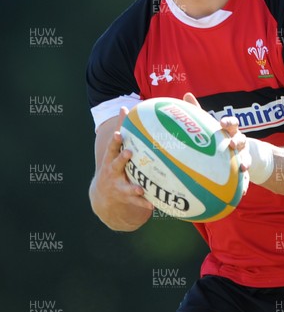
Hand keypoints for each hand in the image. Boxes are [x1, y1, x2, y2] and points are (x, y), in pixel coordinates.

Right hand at [90, 107, 153, 230]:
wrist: (103, 195)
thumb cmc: (113, 164)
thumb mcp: (114, 149)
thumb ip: (120, 130)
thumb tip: (124, 107)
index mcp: (111, 159)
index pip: (112, 148)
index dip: (114, 141)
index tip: (118, 134)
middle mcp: (112, 172)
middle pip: (116, 165)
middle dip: (121, 159)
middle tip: (129, 153)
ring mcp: (118, 186)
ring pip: (125, 186)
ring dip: (132, 187)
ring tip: (140, 187)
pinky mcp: (125, 198)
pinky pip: (136, 202)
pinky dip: (144, 203)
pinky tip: (153, 204)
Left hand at [183, 93, 249, 194]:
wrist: (238, 153)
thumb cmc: (219, 137)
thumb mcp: (210, 125)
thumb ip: (199, 111)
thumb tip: (186, 94)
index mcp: (230, 131)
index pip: (232, 123)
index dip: (228, 122)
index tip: (222, 124)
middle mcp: (238, 142)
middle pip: (241, 139)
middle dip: (238, 141)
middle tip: (231, 144)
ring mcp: (243, 156)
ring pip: (246, 158)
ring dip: (245, 162)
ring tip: (242, 168)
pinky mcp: (245, 171)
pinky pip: (247, 179)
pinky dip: (245, 185)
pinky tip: (243, 193)